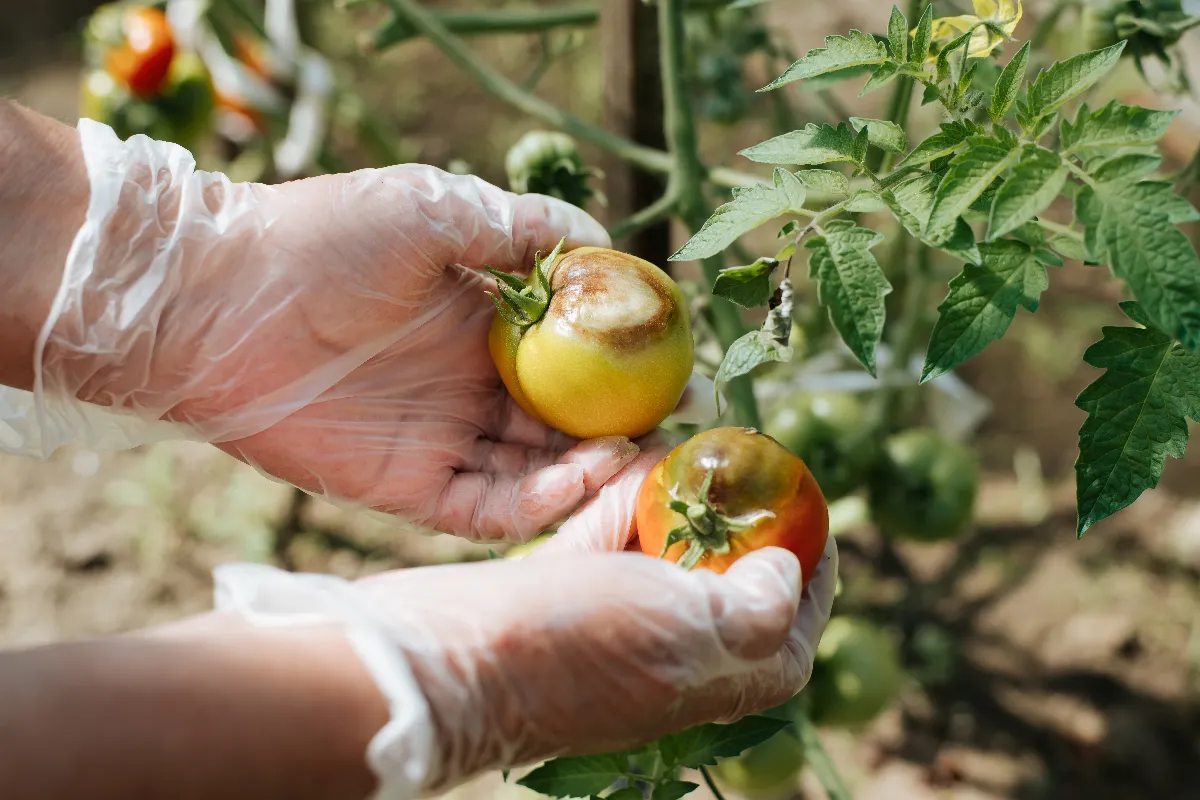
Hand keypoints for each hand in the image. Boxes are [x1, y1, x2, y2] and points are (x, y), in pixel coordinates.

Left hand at [16, 118, 641, 539]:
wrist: (212, 300)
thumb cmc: (321, 239)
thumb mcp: (433, 209)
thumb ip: (518, 228)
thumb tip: (599, 240)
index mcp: (479, 322)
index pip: (567, 357)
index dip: (619, 367)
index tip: (671, 366)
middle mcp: (467, 385)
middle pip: (561, 423)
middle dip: (619, 430)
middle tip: (674, 432)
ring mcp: (440, 438)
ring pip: (534, 472)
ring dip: (590, 472)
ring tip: (642, 462)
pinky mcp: (407, 486)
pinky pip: (488, 507)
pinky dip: (539, 503)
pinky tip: (581, 479)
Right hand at [217, 450, 838, 794]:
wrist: (441, 662)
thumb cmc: (572, 650)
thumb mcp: (688, 629)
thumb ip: (756, 607)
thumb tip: (788, 573)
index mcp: (716, 676)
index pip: (793, 626)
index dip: (811, 567)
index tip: (812, 510)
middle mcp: (669, 655)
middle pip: (724, 580)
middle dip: (738, 521)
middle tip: (748, 460)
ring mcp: (613, 626)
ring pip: (661, 553)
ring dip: (679, 500)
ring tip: (698, 444)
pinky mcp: (561, 596)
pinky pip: (605, 541)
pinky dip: (622, 502)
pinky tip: (635, 459)